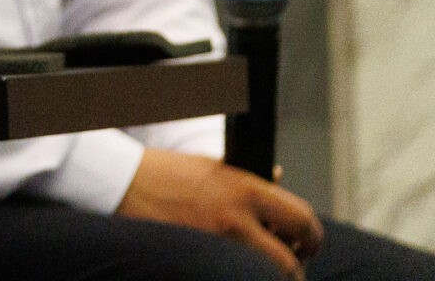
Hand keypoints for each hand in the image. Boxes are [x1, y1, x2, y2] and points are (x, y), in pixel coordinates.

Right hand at [116, 148, 323, 275]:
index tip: (306, 243)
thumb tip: (278, 177)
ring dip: (268, 275)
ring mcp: (217, 243)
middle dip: (295, 268)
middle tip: (291, 265)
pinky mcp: (199, 259)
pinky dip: (239, 275)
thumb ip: (249, 178)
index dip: (312, 237)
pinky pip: (233, 276)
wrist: (123, 182)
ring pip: (263, 275)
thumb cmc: (167, 171)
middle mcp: (236, 218)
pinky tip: (233, 269)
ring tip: (261, 270)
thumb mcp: (213, 166)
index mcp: (244, 188)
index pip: (301, 219)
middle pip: (288, 261)